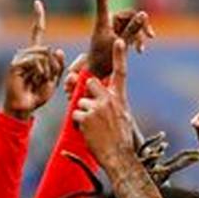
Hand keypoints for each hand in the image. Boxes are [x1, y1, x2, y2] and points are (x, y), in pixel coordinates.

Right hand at [3, 0, 65, 119]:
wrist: (24, 107)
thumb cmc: (37, 95)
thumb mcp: (53, 80)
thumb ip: (58, 65)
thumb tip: (57, 49)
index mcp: (35, 54)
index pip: (37, 33)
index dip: (38, 18)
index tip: (37, 3)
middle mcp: (26, 53)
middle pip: (49, 50)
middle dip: (54, 68)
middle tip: (46, 80)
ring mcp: (20, 58)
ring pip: (44, 55)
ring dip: (47, 71)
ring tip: (38, 81)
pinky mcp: (16, 64)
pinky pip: (36, 61)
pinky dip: (40, 72)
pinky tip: (33, 80)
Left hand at [73, 39, 134, 163]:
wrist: (119, 156)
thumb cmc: (120, 139)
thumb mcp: (122, 117)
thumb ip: (112, 104)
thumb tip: (102, 98)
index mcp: (120, 99)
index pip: (121, 73)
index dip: (119, 56)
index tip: (119, 41)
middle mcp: (109, 100)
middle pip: (89, 82)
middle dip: (87, 93)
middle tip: (94, 110)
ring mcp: (97, 108)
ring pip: (80, 102)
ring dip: (83, 114)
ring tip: (94, 128)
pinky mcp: (86, 117)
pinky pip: (75, 115)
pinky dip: (79, 124)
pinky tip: (89, 132)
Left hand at [87, 0, 154, 78]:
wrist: (98, 74)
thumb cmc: (103, 60)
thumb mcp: (120, 45)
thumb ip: (132, 30)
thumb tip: (144, 14)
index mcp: (103, 22)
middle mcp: (109, 22)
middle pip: (129, 14)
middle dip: (140, 26)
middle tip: (151, 37)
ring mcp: (115, 28)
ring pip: (134, 24)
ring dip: (140, 36)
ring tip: (140, 50)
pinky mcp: (120, 35)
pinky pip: (133, 32)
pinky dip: (138, 40)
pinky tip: (140, 50)